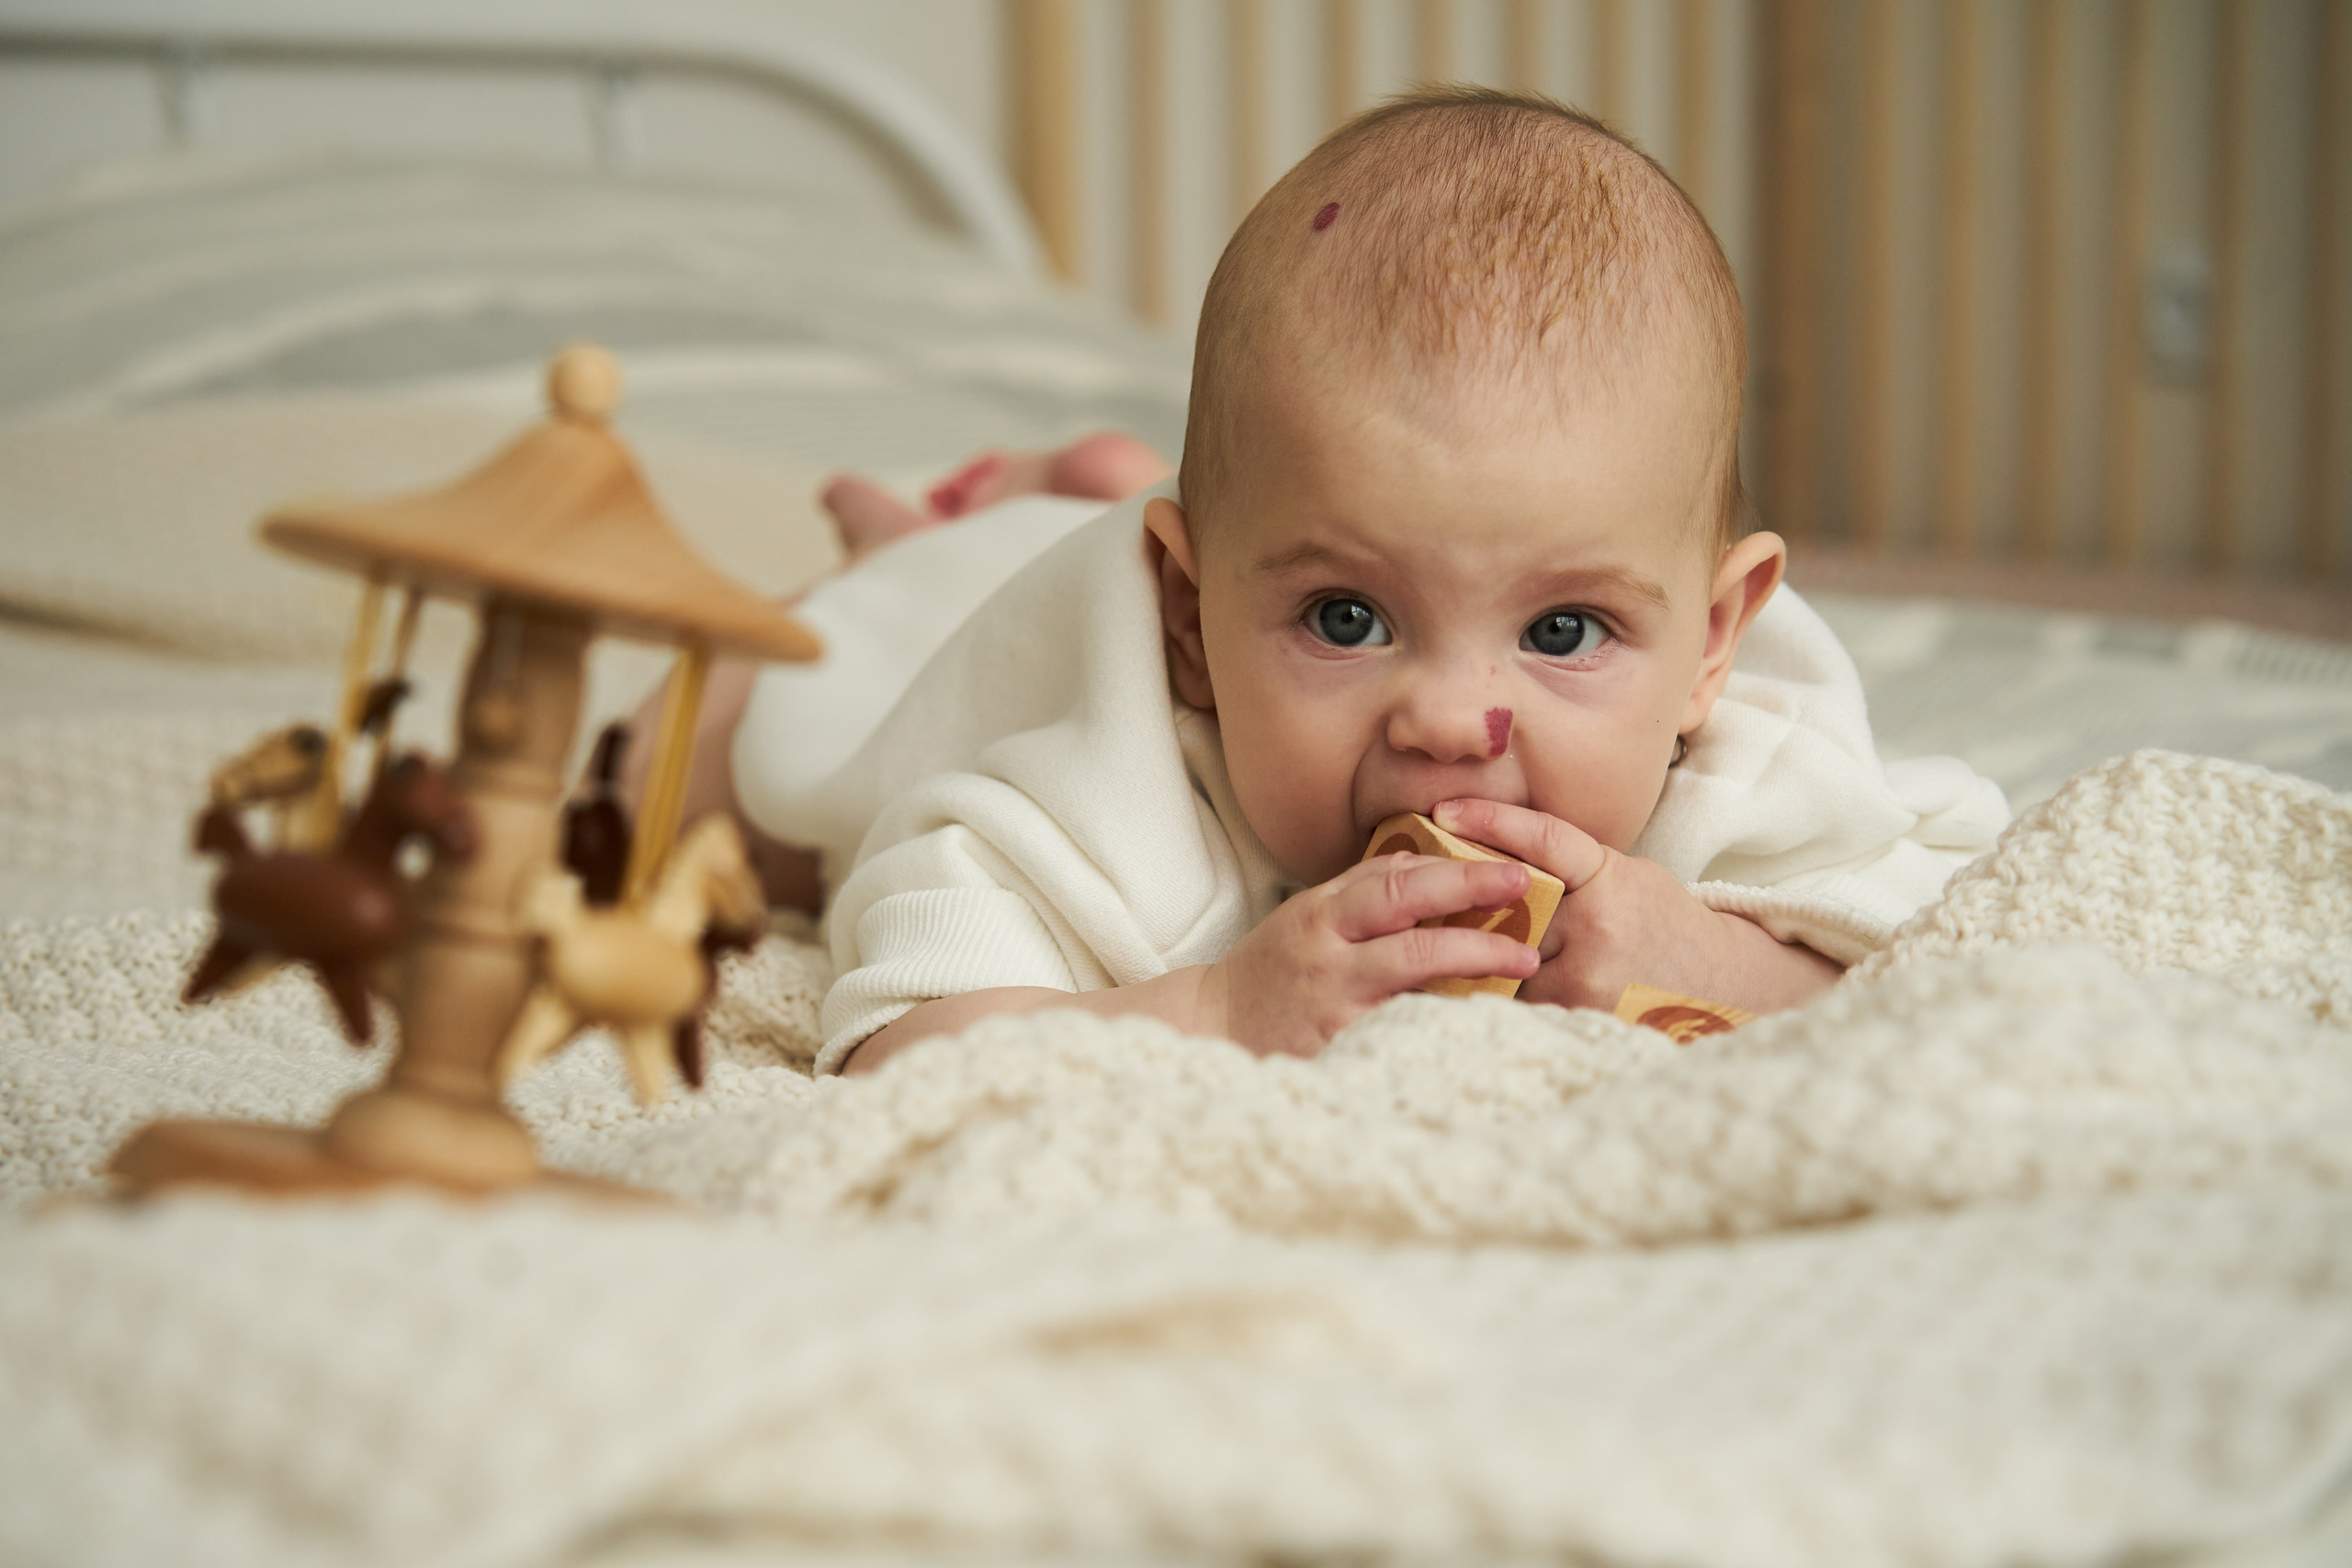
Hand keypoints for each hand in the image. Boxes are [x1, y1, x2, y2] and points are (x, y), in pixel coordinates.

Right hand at [1203, 852, 1539, 1057]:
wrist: (1213, 1030)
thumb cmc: (1273, 971)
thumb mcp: (1309, 918)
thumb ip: (1364, 892)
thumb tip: (1431, 865)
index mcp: (1321, 911)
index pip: (1394, 878)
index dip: (1455, 870)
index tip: (1511, 867)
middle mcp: (1327, 949)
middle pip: (1405, 911)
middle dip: (1470, 894)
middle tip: (1525, 888)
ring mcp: (1333, 999)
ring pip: (1410, 969)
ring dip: (1472, 959)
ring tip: (1523, 959)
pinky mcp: (1338, 1044)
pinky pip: (1401, 1025)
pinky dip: (1444, 1017)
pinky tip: (1484, 1017)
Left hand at [1432, 799, 1843, 1015]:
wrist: (1721, 984)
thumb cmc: (1661, 923)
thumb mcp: (1624, 876)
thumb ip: (1568, 870)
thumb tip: (1491, 854)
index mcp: (1609, 877)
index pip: (1545, 839)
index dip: (1492, 819)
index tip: (1444, 809)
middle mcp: (1597, 926)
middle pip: (1509, 910)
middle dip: (1478, 909)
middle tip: (1435, 901)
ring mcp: (1587, 977)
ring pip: (1508, 961)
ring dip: (1488, 957)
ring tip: (1466, 951)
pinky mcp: (1580, 1016)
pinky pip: (1521, 1001)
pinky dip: (1508, 993)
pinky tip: (1495, 990)